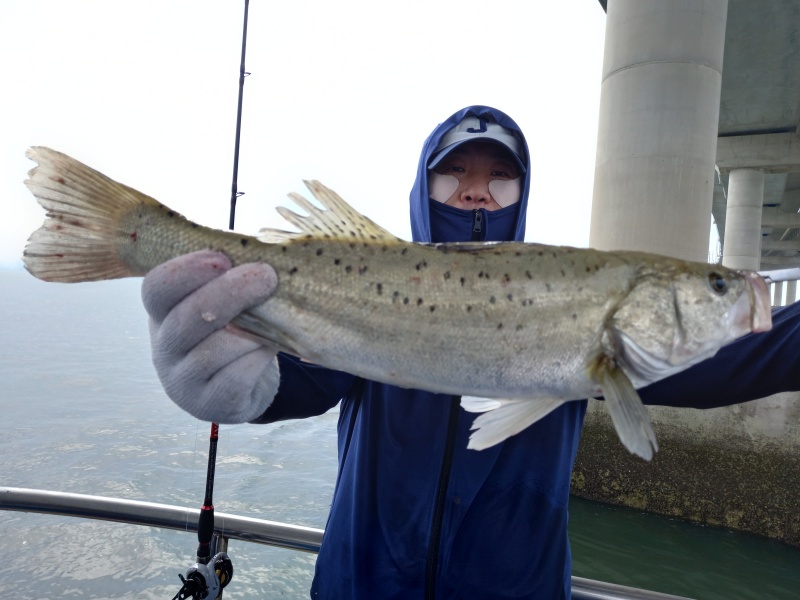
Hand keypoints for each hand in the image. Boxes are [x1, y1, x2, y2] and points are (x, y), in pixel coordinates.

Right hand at [142, 250, 279, 422]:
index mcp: (162, 313)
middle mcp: (164, 348)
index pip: (157, 289)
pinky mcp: (209, 406)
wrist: (241, 386)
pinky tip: (269, 348)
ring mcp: (183, 381)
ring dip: (250, 331)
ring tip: (274, 321)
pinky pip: (234, 379)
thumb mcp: (220, 302)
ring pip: (214, 351)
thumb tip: (262, 251)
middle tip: (267, 276)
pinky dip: (256, 359)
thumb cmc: (231, 331)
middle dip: (230, 293)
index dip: (187, 271)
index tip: (224, 258)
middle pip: (188, 317)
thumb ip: (227, 278)